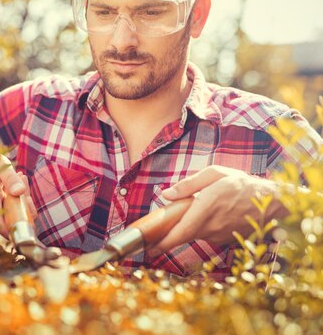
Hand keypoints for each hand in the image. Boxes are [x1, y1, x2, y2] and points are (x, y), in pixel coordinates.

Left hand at [146, 165, 285, 257]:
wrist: (272, 203)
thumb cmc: (241, 184)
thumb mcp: (215, 174)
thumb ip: (189, 184)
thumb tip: (166, 194)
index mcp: (208, 206)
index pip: (182, 230)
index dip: (164, 241)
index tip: (149, 247)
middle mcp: (212, 224)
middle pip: (182, 236)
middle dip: (163, 240)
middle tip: (148, 243)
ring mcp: (219, 234)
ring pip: (192, 235)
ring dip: (179, 231)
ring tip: (169, 223)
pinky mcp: (223, 239)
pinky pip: (203, 234)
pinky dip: (194, 229)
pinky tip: (194, 220)